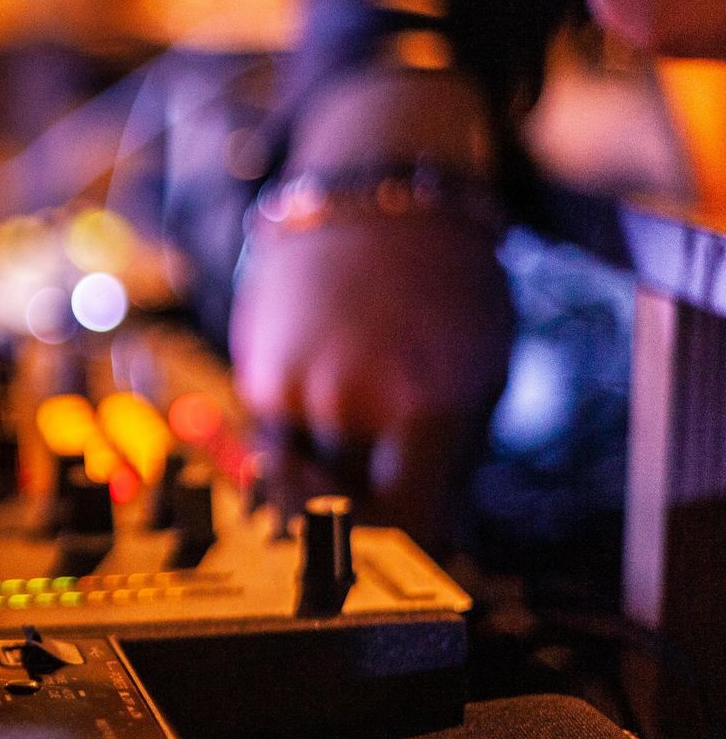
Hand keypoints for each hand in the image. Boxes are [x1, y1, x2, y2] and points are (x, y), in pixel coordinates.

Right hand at [230, 215, 513, 550]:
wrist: (374, 200)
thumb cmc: (445, 285)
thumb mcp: (482, 373)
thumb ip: (454, 459)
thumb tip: (431, 532)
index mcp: (422, 405)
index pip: (410, 524)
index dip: (421, 538)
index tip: (426, 535)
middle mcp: (349, 402)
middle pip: (353, 509)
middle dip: (375, 507)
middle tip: (396, 486)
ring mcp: (294, 389)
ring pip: (307, 481)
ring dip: (333, 476)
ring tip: (363, 437)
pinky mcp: (257, 375)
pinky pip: (280, 442)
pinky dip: (305, 440)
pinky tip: (333, 401)